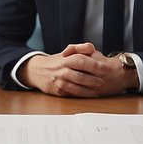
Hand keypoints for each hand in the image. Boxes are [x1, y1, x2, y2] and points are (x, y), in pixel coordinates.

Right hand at [20, 42, 134, 96]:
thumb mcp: (68, 51)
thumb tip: (92, 48)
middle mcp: (62, 71)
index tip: (105, 68)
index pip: (82, 60)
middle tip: (103, 81)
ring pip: (76, 88)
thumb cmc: (57, 61)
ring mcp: (59, 82)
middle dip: (93, 80)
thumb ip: (81, 48)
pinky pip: (72, 94)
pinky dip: (82, 95)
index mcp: (66, 59)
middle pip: (80, 76)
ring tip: (98, 90)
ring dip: (89, 90)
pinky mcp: (58, 91)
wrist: (37, 71)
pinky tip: (90, 95)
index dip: (94, 65)